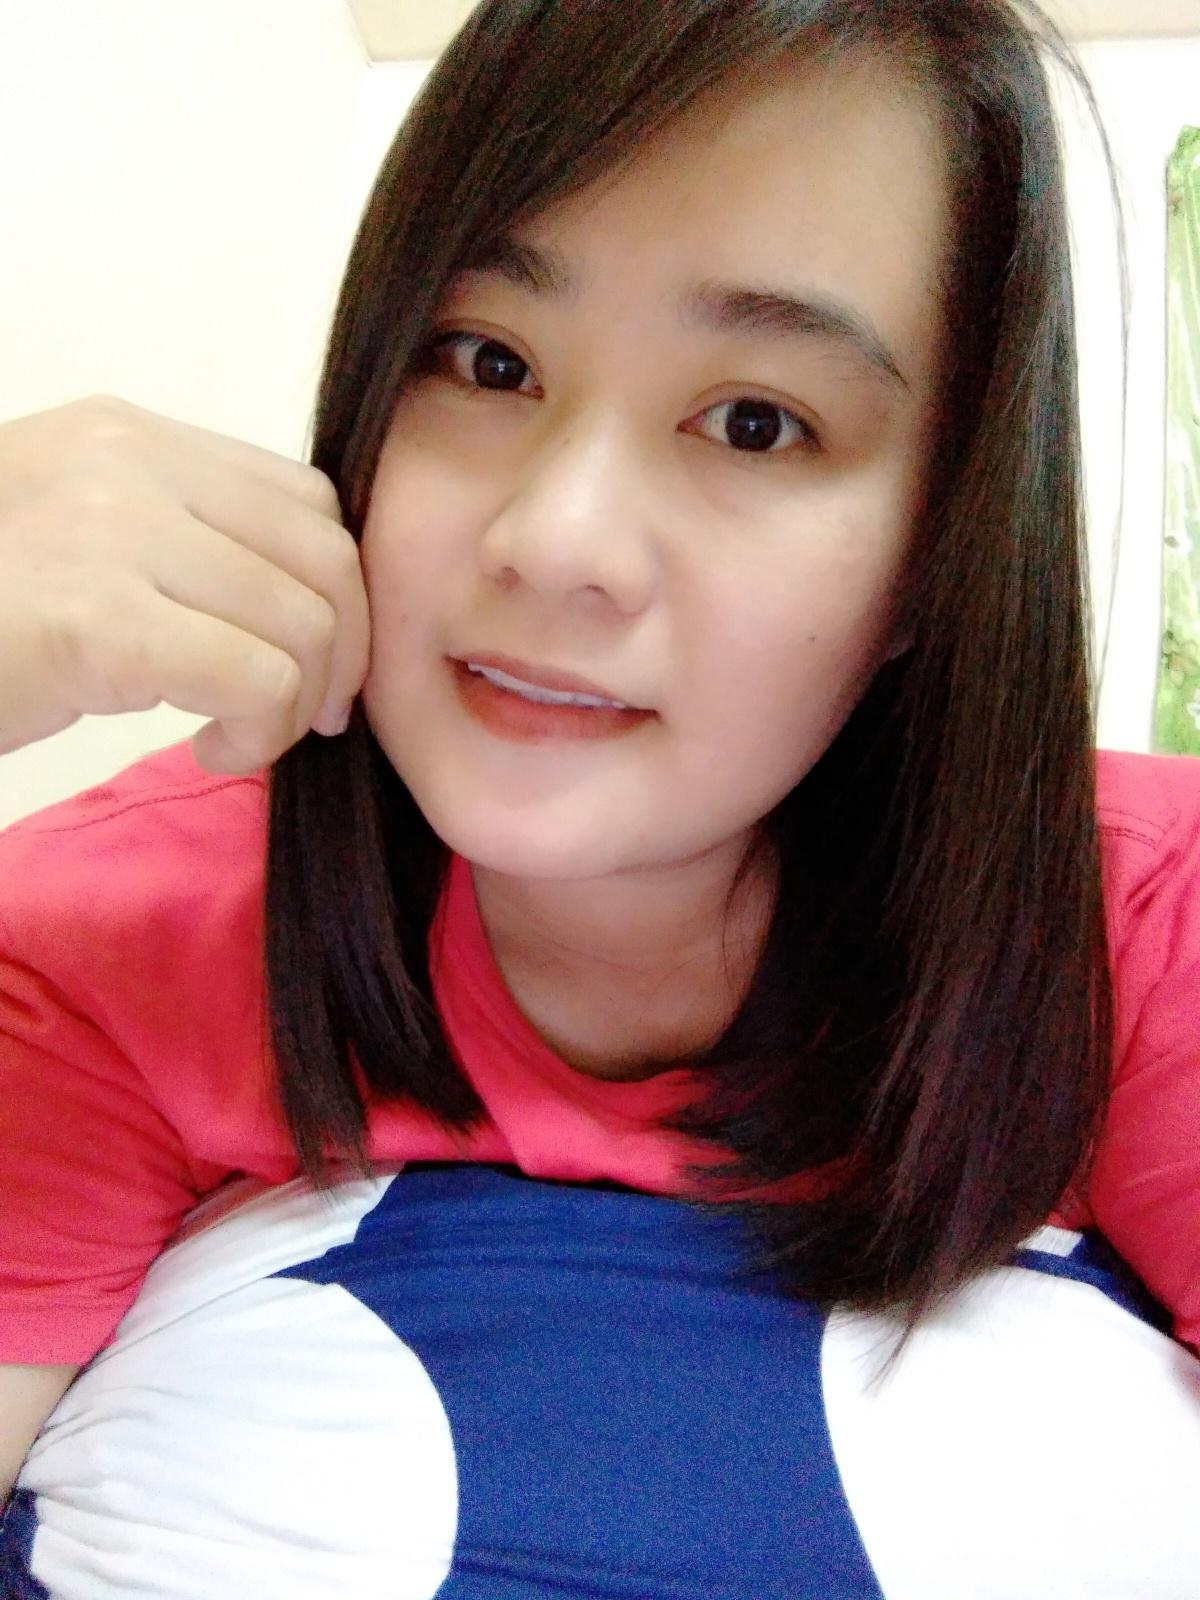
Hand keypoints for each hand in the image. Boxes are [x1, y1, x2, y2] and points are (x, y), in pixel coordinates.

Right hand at [0, 396, 369, 773]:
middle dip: (343, 654)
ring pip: (304, 622)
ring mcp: (110, 531)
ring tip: (239, 738)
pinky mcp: (98, 619)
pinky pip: (257, 679)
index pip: (304, 499)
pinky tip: (214, 750)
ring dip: (297, 705)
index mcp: (126, 435)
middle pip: (324, 556)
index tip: (319, 660)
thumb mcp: (79, 541)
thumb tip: (307, 597)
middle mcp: (126, 462)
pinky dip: (262, 734)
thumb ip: (180, 538)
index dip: (337, 588)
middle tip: (311, 717)